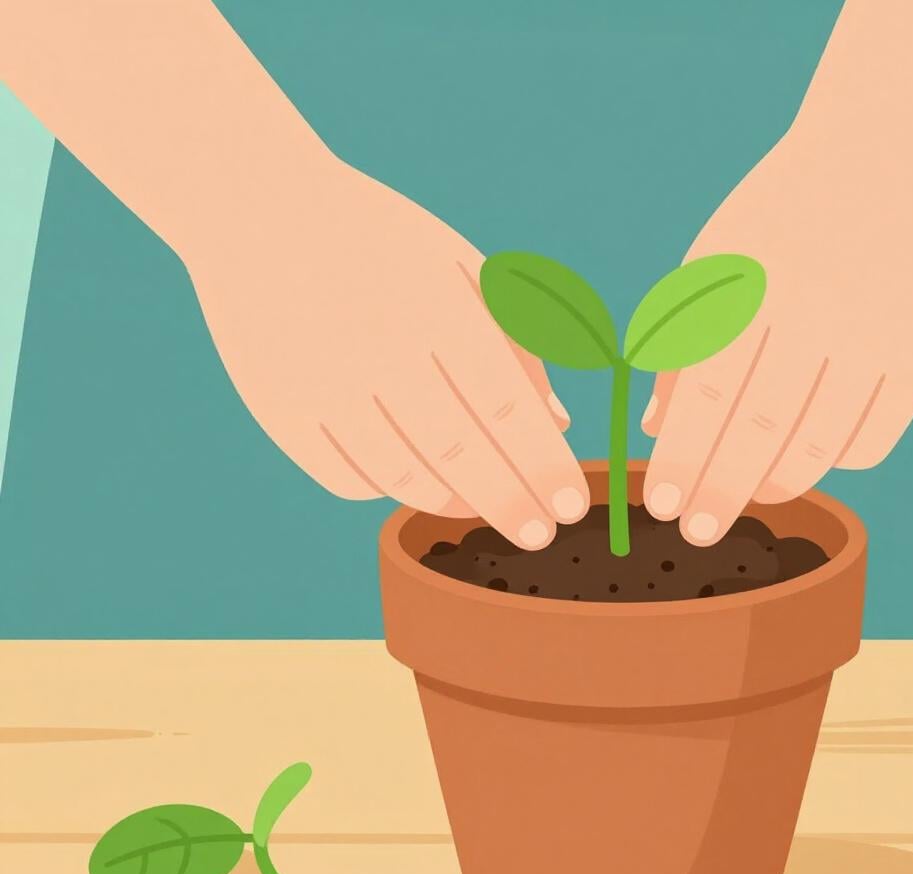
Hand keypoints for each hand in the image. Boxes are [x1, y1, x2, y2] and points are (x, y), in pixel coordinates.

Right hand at [184, 159, 588, 547]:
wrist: (254, 210)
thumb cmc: (380, 241)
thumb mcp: (457, 264)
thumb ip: (516, 339)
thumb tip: (557, 423)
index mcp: (431, 303)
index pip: (503, 405)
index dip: (541, 464)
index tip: (570, 505)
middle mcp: (373, 348)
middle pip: (458, 453)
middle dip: (509, 503)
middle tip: (540, 535)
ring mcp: (318, 386)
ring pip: (401, 478)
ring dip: (453, 502)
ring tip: (484, 505)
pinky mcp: (278, 412)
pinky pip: (347, 479)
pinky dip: (389, 490)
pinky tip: (419, 482)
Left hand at [642, 130, 912, 543]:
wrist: (881, 157)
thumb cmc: (772, 223)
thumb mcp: (710, 264)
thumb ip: (679, 345)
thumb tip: (656, 431)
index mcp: (749, 287)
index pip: (705, 394)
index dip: (683, 458)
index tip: (662, 505)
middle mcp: (815, 312)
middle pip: (760, 429)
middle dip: (721, 492)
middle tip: (696, 532)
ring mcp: (874, 334)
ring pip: (820, 443)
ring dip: (778, 484)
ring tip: (749, 497)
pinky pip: (875, 437)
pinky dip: (837, 460)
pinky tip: (808, 458)